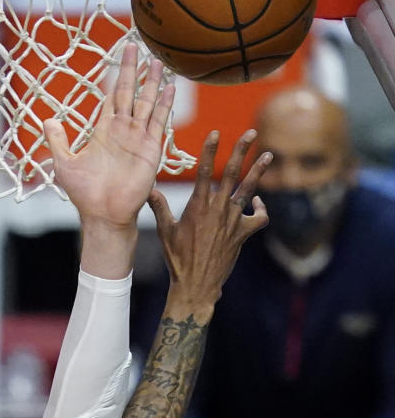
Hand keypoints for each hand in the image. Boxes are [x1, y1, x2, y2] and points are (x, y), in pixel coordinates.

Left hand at [44, 43, 174, 229]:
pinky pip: (159, 121)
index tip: (118, 57)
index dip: (114, 77)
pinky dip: (165, 104)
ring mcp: (138, 137)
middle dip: (133, 70)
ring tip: (158, 60)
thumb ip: (58, 140)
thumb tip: (47, 119)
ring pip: (147, 102)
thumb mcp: (64, 163)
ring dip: (152, 82)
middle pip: (130, 92)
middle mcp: (122, 130)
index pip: (111, 97)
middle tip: (137, 46)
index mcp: (104, 130)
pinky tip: (171, 87)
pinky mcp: (150, 148)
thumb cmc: (84, 193)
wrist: (103, 214)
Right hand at [148, 129, 270, 306]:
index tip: (215, 133)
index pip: (204, 171)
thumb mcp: (164, 232)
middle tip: (251, 132)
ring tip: (268, 154)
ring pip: (249, 190)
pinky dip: (261, 209)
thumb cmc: (177, 260)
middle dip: (241, 150)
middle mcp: (217, 209)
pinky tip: (257, 204)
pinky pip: (259, 218)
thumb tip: (148, 189)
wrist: (197, 285)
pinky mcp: (243, 234)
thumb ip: (159, 207)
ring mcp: (233, 221)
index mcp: (197, 206)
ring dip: (259, 170)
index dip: (210, 150)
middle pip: (232, 172)